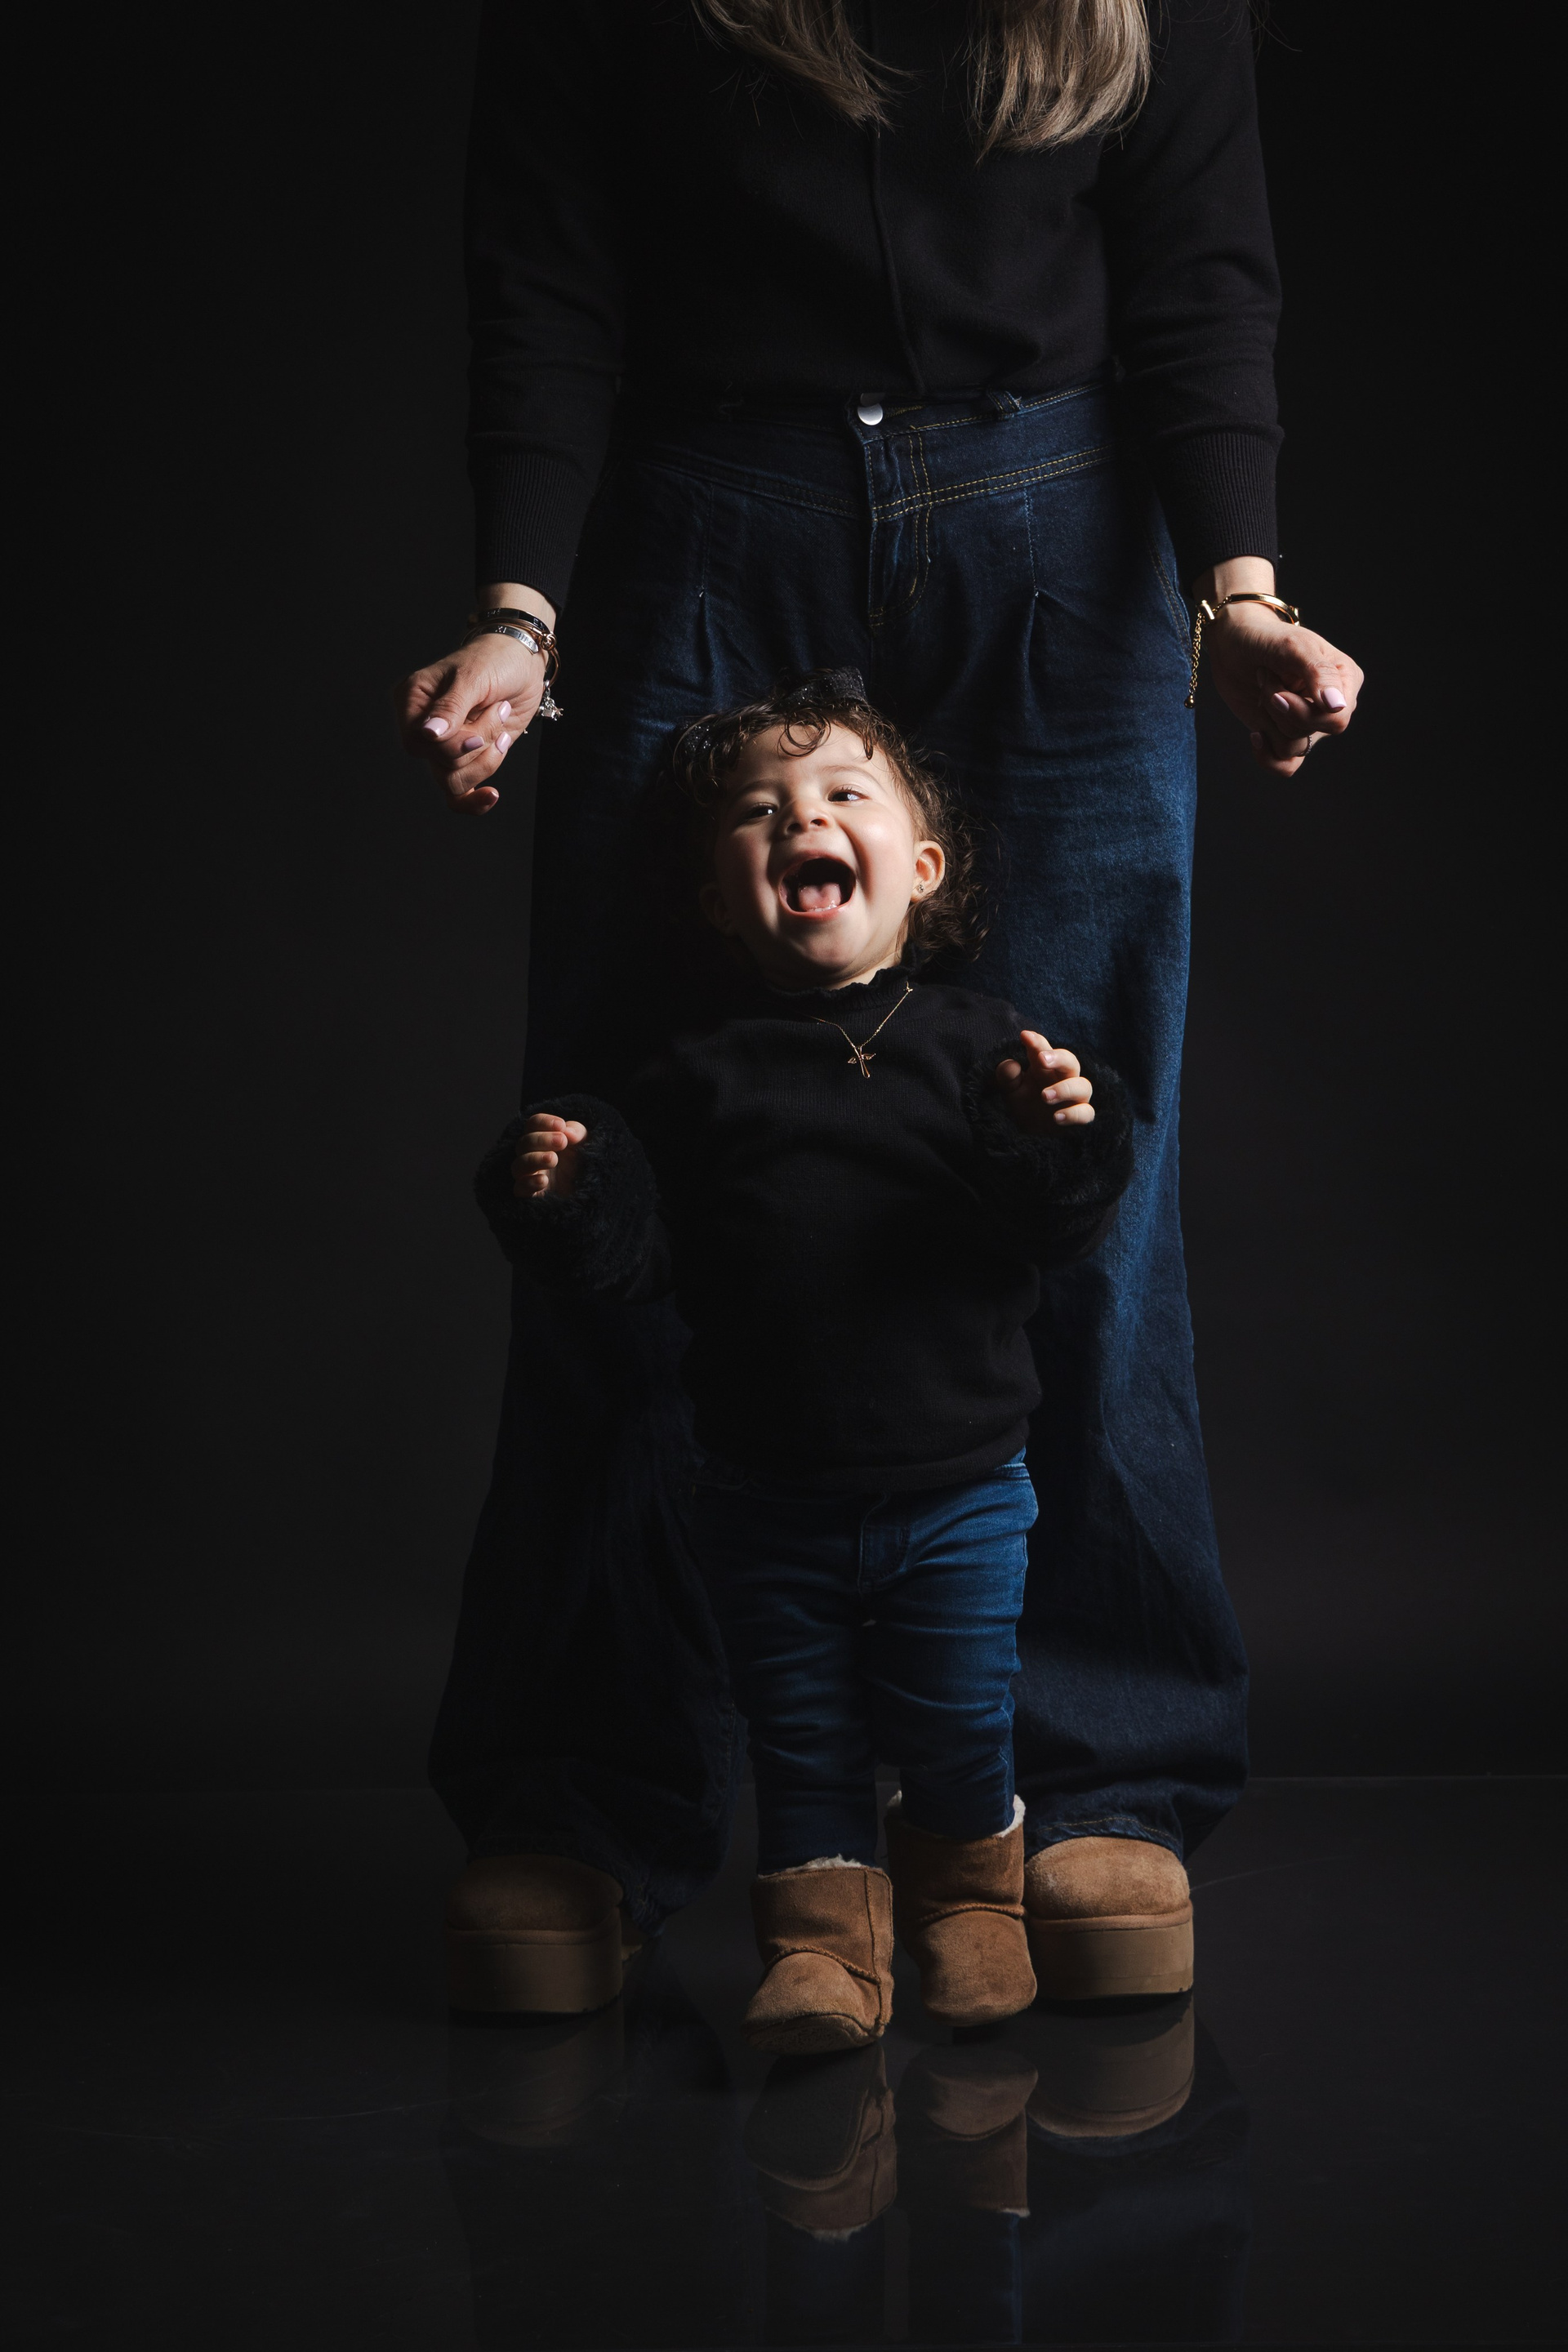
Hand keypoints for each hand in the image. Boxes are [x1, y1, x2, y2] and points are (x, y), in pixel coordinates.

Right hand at [395, 638, 541, 814]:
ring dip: (486, 760)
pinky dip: (474, 801)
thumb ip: (450, 707)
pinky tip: (491, 796)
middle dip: (476, 743)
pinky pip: (457, 794)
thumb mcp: (473, 677)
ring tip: (502, 726)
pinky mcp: (466, 759)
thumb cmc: (494, 660)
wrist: (523, 664)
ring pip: (452, 780)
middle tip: (497, 708)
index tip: (478, 734)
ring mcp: (444, 746)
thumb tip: (428, 735)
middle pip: (438, 762)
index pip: (417, 741)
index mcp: (412, 700)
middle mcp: (423, 726)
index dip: (450, 745)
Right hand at [512, 1114, 587, 1199]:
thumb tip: (567, 1131)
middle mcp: (531, 1155)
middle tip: (562, 1141)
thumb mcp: (585, 1145)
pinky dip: (529, 1183)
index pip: (533, 1125)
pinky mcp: (531, 1195)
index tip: (560, 1125)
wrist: (587, 1193)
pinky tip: (544, 1181)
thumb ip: (577, 1133)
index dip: (543, 1122)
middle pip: (523, 1143)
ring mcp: (529, 1175)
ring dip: (534, 1159)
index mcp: (542, 1139)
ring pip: (518, 1165)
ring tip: (553, 1159)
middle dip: (542, 1140)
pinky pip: (519, 1189)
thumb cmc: (582, 1165)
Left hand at [993, 1033, 1093, 1133]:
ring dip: (1065, 1088)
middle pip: (1070, 1061)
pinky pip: (1086, 1113)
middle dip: (1058, 1058)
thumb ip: (1007, 1077)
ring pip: (1083, 1086)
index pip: (1044, 1050)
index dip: (1037, 1042)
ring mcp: (1074, 1097)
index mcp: (1046, 1067)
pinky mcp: (1079, 1116)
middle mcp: (1063, 1078)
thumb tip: (1010, 1064)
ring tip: (1044, 1095)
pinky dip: (1073, 1114)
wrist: (1030, 1135)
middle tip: (1042, 1059)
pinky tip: (1056, 1117)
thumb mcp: (1011, 1090)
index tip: (1025, 1036)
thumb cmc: (1024, 1105)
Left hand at [1204, 603, 1363, 778]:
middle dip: (1280, 709)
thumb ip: (1319, 673)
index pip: (1337, 718)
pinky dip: (1267, 757)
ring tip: (1262, 688)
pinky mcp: (1284, 735)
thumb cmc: (1267, 638)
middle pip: (1312, 732)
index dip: (1303, 711)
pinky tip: (1255, 734)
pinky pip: (1285, 766)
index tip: (1278, 689)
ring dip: (1268, 719)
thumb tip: (1337, 706)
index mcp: (1345, 680)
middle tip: (1266, 678)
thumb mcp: (1294, 648)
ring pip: (1293, 747)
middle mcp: (1331, 706)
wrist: (1234, 644)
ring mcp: (1308, 723)